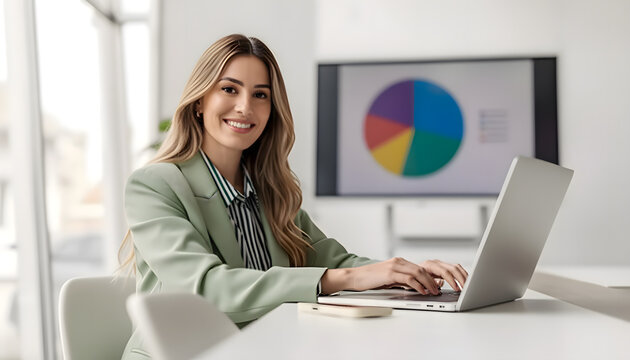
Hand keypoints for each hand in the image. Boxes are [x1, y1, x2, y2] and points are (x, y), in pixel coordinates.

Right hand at [320, 257, 467, 294]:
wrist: (354, 277)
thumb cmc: (372, 281)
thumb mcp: (393, 281)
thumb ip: (409, 282)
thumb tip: (428, 286)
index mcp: (401, 263)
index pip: (423, 267)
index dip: (436, 276)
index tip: (445, 284)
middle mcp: (400, 262)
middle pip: (424, 268)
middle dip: (437, 279)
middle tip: (444, 289)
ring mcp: (394, 266)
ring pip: (418, 272)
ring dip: (429, 283)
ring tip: (436, 292)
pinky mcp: (389, 272)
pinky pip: (408, 278)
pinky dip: (418, 285)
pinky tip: (423, 292)